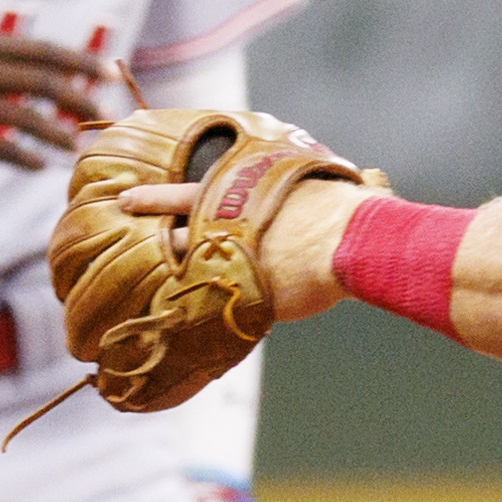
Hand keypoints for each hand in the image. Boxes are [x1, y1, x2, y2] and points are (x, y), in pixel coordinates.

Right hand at [0, 33, 118, 166]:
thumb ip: (1, 62)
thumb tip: (59, 71)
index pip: (40, 50)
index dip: (79, 61)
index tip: (111, 73)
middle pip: (39, 81)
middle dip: (78, 99)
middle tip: (104, 116)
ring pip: (20, 116)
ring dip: (54, 133)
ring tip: (74, 147)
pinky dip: (21, 157)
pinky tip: (39, 166)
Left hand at [113, 173, 364, 322]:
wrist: (354, 243)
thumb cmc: (357, 214)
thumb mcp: (350, 192)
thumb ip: (359, 188)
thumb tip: (381, 182)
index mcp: (251, 193)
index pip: (192, 191)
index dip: (158, 197)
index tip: (126, 199)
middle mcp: (234, 221)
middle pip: (181, 222)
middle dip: (150, 219)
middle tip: (121, 214)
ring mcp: (236, 255)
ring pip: (189, 259)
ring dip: (168, 267)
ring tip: (134, 279)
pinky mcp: (247, 289)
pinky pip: (212, 300)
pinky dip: (194, 309)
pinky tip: (173, 319)